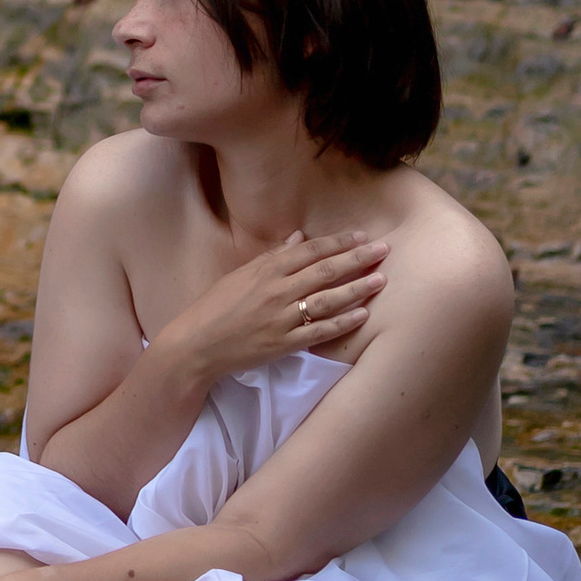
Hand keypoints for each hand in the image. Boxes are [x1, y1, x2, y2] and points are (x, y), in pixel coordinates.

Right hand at [186, 228, 386, 380]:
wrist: (197, 344)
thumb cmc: (216, 306)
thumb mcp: (241, 274)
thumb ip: (272, 256)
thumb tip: (300, 237)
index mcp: (266, 270)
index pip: (310, 250)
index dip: (338, 242)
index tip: (362, 235)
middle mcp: (277, 291)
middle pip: (325, 271)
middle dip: (357, 259)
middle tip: (383, 250)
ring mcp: (282, 319)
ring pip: (328, 300)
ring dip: (357, 289)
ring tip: (381, 280)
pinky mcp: (284, 345)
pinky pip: (320, 332)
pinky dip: (343, 323)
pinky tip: (363, 314)